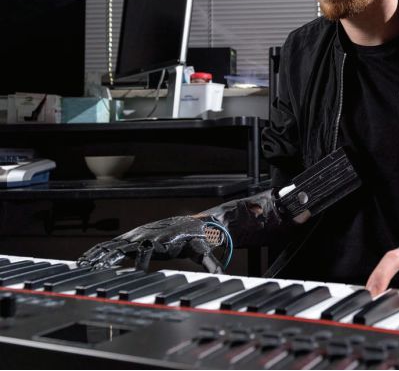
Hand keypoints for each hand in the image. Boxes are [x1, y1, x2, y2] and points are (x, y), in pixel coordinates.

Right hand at [77, 216, 223, 272]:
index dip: (141, 261)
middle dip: (109, 258)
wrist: (194, 223)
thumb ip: (210, 262)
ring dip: (98, 255)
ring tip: (80, 266)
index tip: (133, 274)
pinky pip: (113, 244)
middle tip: (93, 270)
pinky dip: (98, 251)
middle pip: (125, 245)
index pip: (148, 250)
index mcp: (162, 238)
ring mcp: (138, 235)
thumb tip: (220, 272)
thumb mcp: (204, 249)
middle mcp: (147, 235)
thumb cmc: (198, 237)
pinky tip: (85, 260)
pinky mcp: (134, 238)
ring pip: (114, 244)